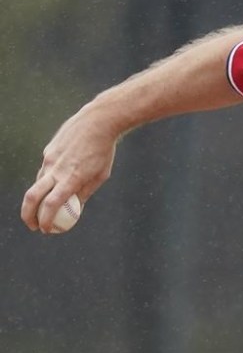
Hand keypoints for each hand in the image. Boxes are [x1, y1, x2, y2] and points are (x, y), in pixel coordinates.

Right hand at [21, 105, 118, 232]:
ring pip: (38, 182)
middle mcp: (56, 169)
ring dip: (40, 196)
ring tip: (49, 203)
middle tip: (33, 225)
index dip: (45, 220)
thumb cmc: (103, 151)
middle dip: (28, 214)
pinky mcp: (48, 151)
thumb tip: (75, 209)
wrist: (98, 122)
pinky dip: (49, 178)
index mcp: (71, 178)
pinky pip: (45, 169)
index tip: (45, 229)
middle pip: (32, 196)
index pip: (51, 204)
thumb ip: (85, 192)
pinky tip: (61, 174)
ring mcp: (50, 159)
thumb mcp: (100, 176)